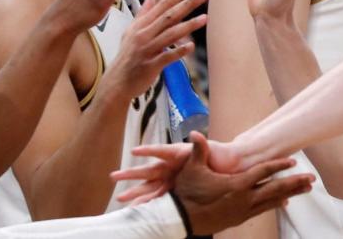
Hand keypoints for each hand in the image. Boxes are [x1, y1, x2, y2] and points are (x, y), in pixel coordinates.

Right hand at [102, 0, 207, 101]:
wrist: (116, 82)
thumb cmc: (127, 56)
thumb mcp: (130, 32)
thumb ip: (143, 14)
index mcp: (142, 24)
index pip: (163, 3)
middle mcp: (144, 34)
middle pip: (169, 15)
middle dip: (187, 4)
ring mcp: (147, 49)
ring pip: (170, 34)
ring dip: (188, 26)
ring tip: (205, 18)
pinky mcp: (150, 65)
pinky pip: (166, 56)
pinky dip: (179, 51)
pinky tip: (192, 46)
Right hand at [113, 137, 243, 202]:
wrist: (228, 166)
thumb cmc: (216, 156)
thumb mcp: (208, 149)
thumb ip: (199, 144)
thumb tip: (194, 133)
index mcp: (177, 155)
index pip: (160, 152)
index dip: (148, 150)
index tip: (134, 150)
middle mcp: (172, 167)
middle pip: (149, 171)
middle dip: (131, 176)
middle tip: (113, 178)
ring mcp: (172, 179)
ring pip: (151, 187)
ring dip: (136, 193)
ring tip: (121, 200)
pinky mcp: (176, 189)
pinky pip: (160, 199)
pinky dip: (150, 202)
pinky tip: (139, 209)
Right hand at [172, 132, 312, 234]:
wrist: (179, 220)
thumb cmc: (185, 193)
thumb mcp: (191, 169)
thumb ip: (198, 150)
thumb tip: (194, 133)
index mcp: (236, 185)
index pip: (263, 172)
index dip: (279, 166)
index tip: (294, 161)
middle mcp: (244, 199)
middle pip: (276, 189)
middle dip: (295, 183)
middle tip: (313, 179)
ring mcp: (243, 211)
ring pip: (273, 201)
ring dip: (290, 194)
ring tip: (307, 189)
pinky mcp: (239, 219)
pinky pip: (263, 210)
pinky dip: (275, 204)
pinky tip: (284, 202)